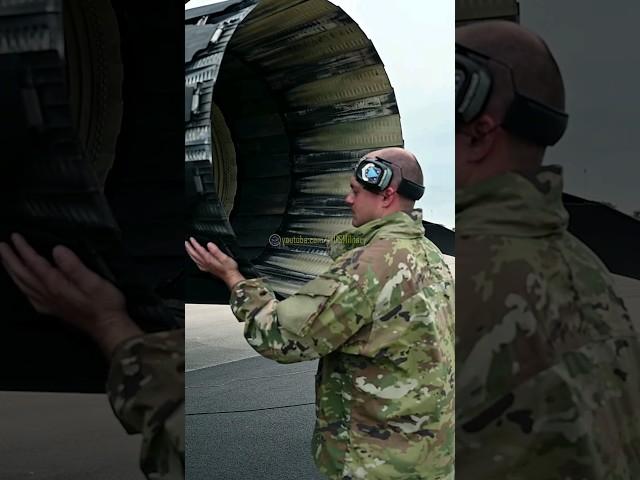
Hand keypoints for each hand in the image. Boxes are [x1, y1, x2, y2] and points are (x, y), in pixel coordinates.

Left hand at [0, 233, 141, 355]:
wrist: (108, 327)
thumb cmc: (104, 304)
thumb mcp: (93, 282)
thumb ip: (74, 266)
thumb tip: (57, 250)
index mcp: (56, 285)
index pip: (34, 264)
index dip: (23, 250)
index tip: (15, 237)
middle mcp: (47, 295)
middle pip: (22, 275)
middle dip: (10, 259)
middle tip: (1, 246)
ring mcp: (48, 303)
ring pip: (23, 285)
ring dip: (12, 271)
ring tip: (6, 261)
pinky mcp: (53, 309)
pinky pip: (30, 296)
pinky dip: (22, 287)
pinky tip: (22, 285)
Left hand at [184, 237, 244, 288]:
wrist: (231, 277)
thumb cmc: (229, 268)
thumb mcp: (225, 257)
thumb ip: (216, 251)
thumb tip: (209, 244)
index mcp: (209, 259)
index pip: (199, 250)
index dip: (194, 243)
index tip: (191, 239)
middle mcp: (206, 263)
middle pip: (194, 255)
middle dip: (189, 248)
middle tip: (186, 242)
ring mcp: (206, 267)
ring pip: (194, 259)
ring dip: (190, 253)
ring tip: (188, 249)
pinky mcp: (208, 269)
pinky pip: (198, 264)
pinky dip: (194, 260)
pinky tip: (195, 259)